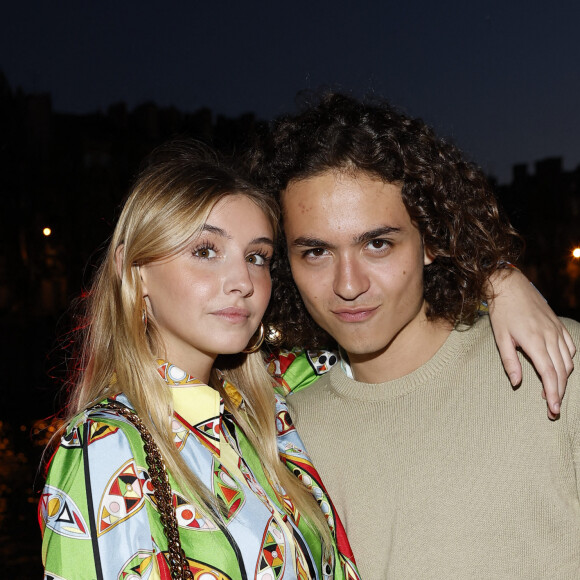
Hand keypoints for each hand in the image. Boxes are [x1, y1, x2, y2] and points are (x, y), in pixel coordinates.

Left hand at [487, 268, 575, 418]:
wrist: (510, 286)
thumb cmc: (502, 312)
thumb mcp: (500, 338)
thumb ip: (509, 361)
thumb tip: (517, 383)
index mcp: (534, 342)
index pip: (549, 374)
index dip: (553, 393)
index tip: (552, 409)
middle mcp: (550, 337)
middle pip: (562, 371)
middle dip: (559, 392)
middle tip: (553, 409)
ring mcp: (556, 330)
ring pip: (568, 361)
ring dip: (564, 379)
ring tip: (554, 391)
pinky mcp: (558, 325)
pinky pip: (570, 347)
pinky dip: (568, 361)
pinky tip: (561, 368)